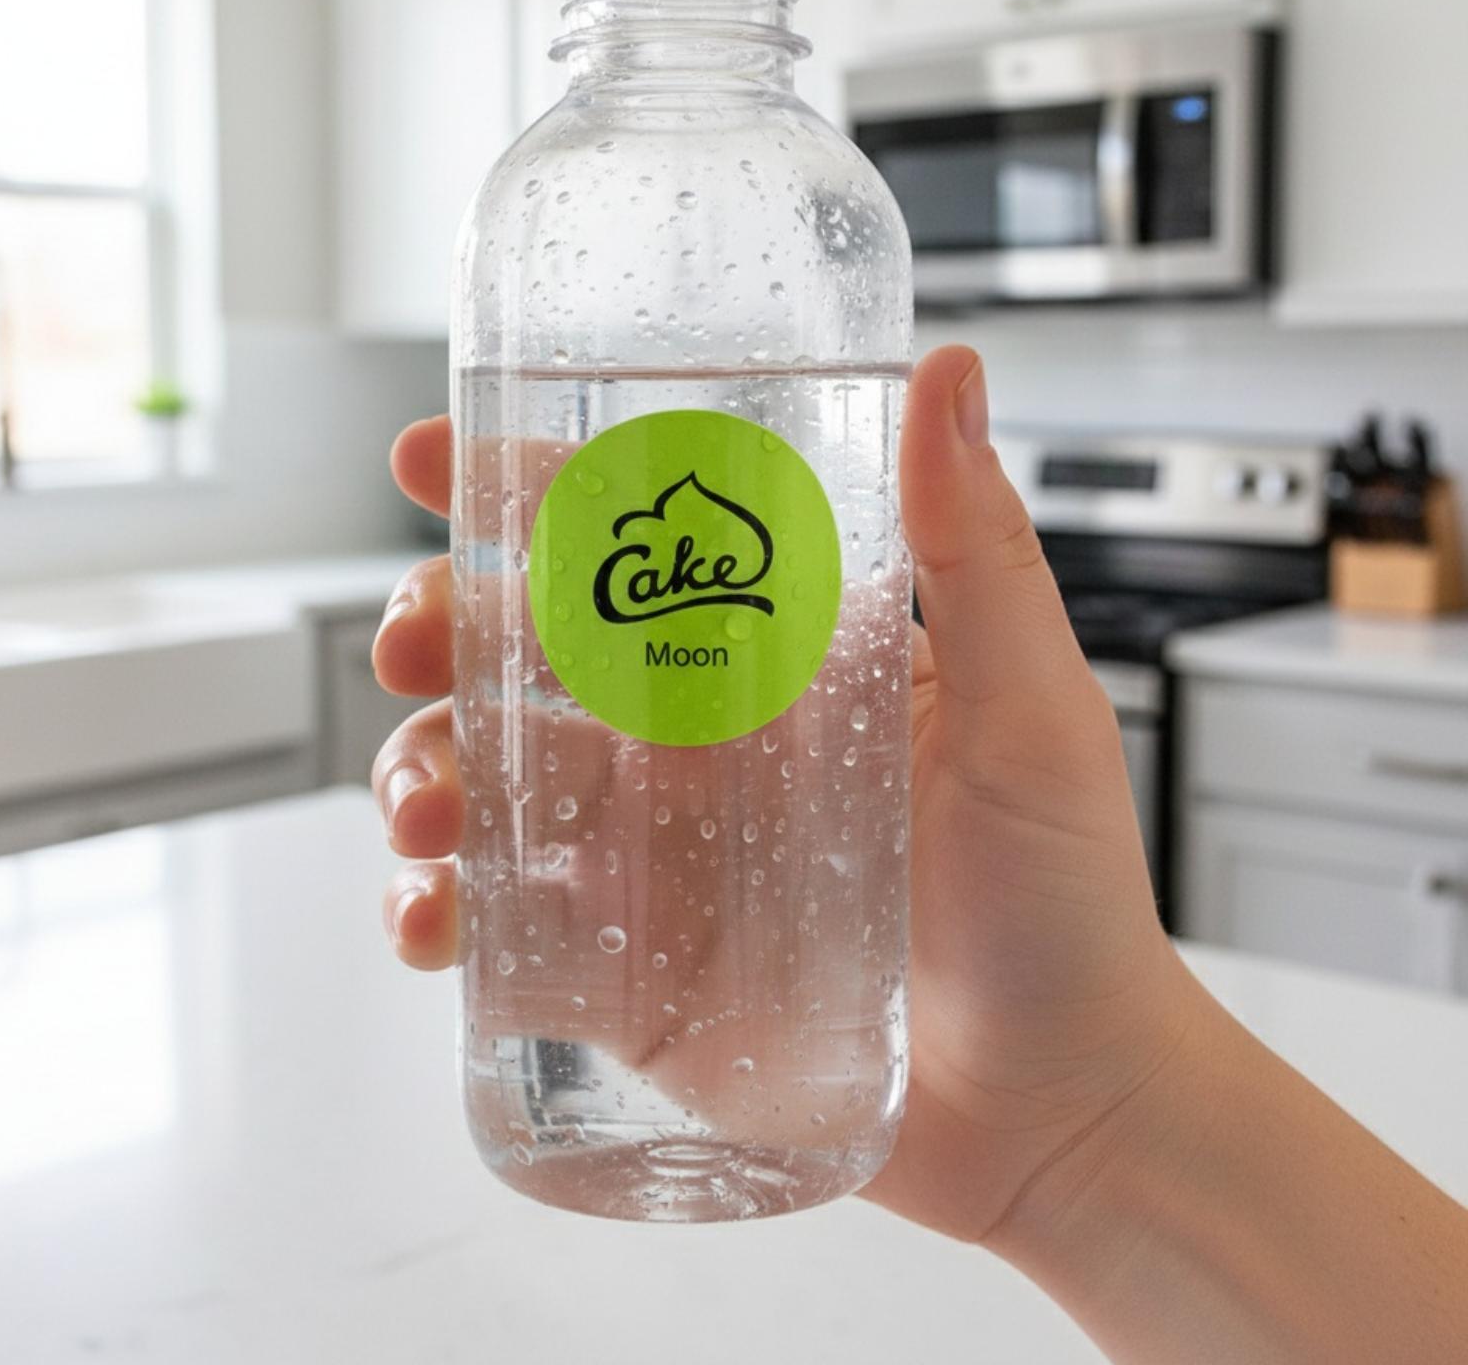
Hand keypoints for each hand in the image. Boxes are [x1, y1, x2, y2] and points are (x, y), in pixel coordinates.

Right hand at [373, 344, 1199, 1241]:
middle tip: (413, 640)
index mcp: (774, 663)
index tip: (432, 458)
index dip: (521, 492)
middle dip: (439, 631)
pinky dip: (444, 916)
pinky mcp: (634, 972)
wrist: (1063, 1105)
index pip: (633, 548)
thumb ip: (977, 549)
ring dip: (426, 774)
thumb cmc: (1066, 899)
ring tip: (429, 808)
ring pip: (496, 786)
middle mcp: (700, 749)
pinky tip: (436, 918)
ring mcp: (658, 860)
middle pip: (525, 660)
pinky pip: (508, 929)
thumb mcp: (1026, 706)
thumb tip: (951, 374)